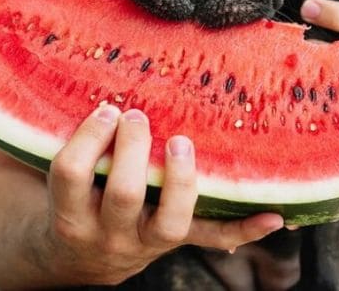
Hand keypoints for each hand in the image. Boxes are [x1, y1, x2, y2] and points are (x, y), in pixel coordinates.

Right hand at [45, 105, 283, 284]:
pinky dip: (244, 229)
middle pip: (123, 193)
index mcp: (72, 213)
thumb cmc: (75, 199)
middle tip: (138, 116)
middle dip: (134, 148)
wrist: (83, 258)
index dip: (89, 138)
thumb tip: (97, 79)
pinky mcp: (176, 243)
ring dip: (182, 179)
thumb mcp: (64, 179)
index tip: (107, 109)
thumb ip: (75, 142)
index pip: (72, 174)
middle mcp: (108, 233)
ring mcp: (146, 243)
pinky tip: (273, 215)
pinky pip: (212, 237)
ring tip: (182, 143)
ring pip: (171, 220)